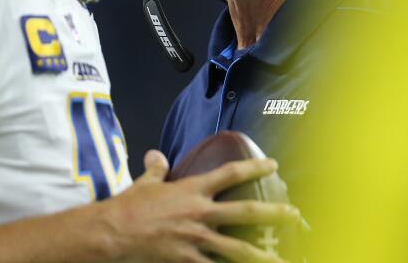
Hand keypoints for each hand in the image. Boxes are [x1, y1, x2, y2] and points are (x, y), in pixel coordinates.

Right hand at [103, 150, 298, 262]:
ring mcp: (196, 240)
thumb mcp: (144, 184)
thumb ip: (155, 169)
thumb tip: (155, 155)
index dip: (254, 167)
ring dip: (263, 255)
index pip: (230, 173)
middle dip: (273, 213)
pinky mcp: (187, 261)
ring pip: (238, 248)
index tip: (274, 165)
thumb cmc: (128, 207)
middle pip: (245, 211)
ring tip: (282, 259)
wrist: (112, 232)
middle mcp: (200, 214)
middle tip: (295, 215)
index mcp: (192, 190)